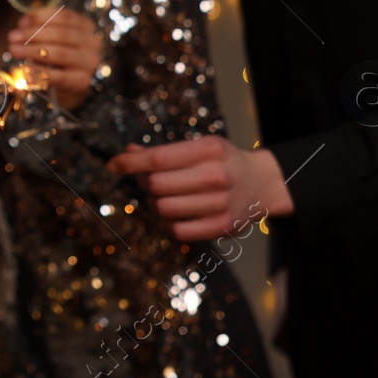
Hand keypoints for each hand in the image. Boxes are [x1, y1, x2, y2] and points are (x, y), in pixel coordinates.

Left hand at [6, 7, 102, 110]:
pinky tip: (25, 69)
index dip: (40, 17)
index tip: (21, 22)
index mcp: (86, 26)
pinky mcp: (82, 82)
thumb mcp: (51, 38)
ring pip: (60, 53)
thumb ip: (39, 26)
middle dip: (33, 34)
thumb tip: (24, 21)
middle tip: (12, 37)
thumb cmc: (59, 59)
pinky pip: (58, 76)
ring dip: (32, 51)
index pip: (64, 16)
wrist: (69, 88)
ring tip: (13, 50)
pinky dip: (39, 72)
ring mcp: (89, 63)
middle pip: (61, 34)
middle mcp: (92, 43)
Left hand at [107, 137, 292, 241]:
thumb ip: (164, 152)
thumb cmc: (222, 162)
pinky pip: (177, 230)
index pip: (159, 158)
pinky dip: (167, 222)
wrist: (263, 184)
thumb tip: (128, 154)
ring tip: (163, 195)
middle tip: (146, 179)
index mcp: (210, 150)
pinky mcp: (222, 227)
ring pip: (163, 208)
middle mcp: (217, 176)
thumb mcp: (199, 147)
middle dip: (143, 182)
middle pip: (156, 184)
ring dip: (154, 202)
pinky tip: (173, 213)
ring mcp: (221, 204)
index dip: (131, 162)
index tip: (113, 164)